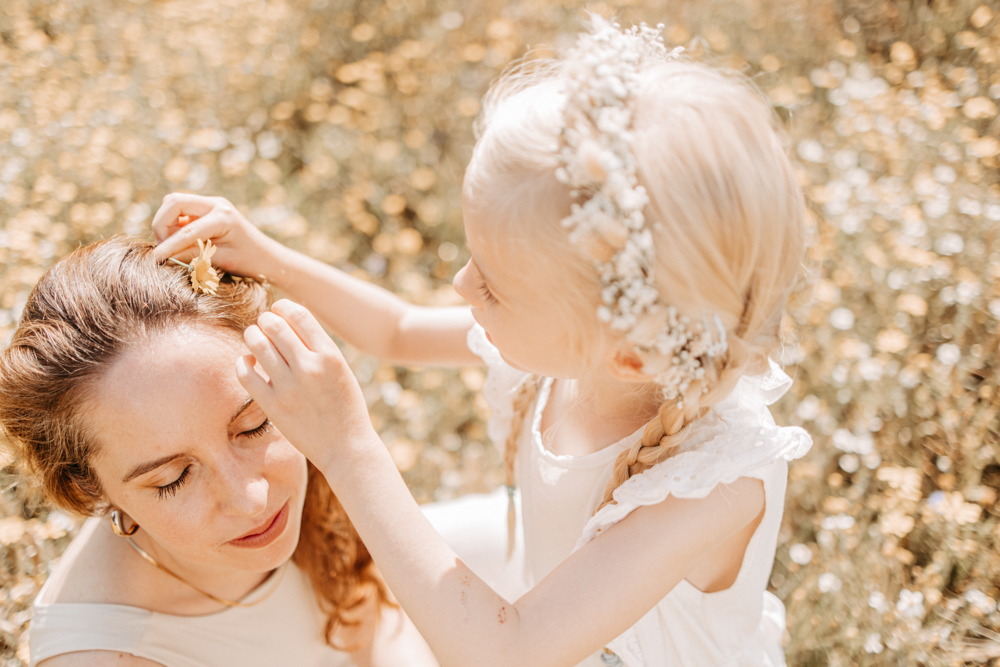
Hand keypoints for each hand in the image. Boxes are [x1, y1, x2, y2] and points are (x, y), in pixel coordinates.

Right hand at [151, 193, 283, 279]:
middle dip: (161, 224)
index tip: (155, 259)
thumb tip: (164, 256)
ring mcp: (212, 203)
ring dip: (166, 223)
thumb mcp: (221, 261)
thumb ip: (193, 255)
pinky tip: (180, 241)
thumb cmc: (248, 262)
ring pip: (174, 203)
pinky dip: (174, 224)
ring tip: (172, 245)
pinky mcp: (207, 209)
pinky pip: (181, 210)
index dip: (168, 245)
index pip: (187, 230)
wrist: (267, 257)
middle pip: (173, 202)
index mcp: (223, 217)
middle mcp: (216, 204)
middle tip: (163, 247)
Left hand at [236, 299, 379, 472]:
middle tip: (264, 325)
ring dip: (252, 336)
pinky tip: (249, 362)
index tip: (278, 310)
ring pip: (257, 345)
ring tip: (253, 338)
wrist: (346, 447)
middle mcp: (309, 367)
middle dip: (265, 320)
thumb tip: (285, 323)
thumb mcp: (341, 369)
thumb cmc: (345, 406)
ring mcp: (289, 387)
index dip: (283, 307)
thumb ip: (317, 347)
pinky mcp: (273, 406)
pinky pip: (245, 373)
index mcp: (330, 355)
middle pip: (274, 326)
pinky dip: (243, 362)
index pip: (299, 315)